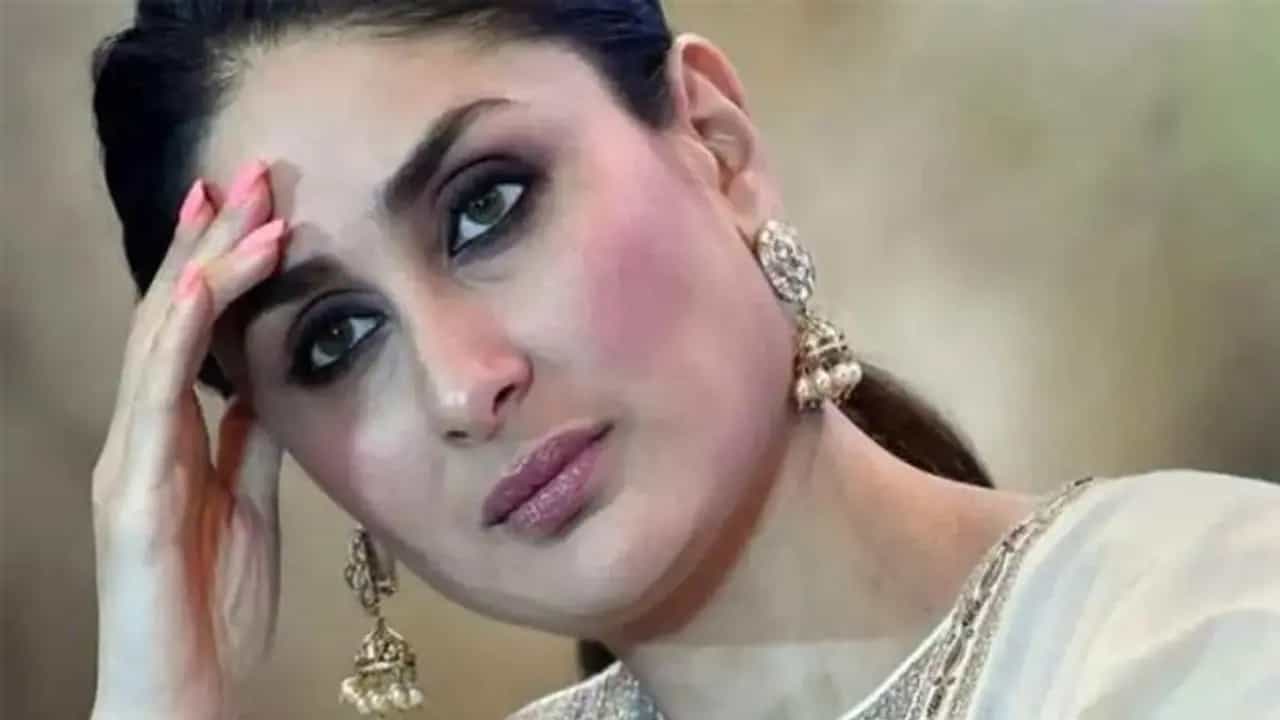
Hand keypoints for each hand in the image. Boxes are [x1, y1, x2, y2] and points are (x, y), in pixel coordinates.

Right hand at [91, 161, 286, 719]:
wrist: (187, 690)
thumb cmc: (210, 603)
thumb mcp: (249, 503)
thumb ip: (252, 443)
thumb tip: (269, 383)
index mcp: (172, 438)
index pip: (193, 332)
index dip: (218, 266)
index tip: (256, 207)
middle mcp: (142, 437)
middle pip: (169, 318)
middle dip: (208, 244)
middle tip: (250, 175)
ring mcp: (129, 462)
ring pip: (155, 344)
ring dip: (197, 270)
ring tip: (236, 207)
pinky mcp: (129, 496)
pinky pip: (151, 406)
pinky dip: (170, 342)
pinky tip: (193, 291)